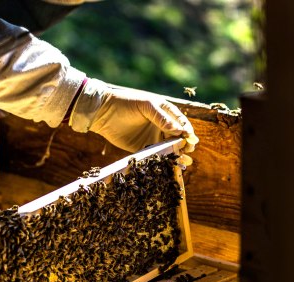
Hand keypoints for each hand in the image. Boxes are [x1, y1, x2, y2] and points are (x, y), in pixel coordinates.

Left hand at [70, 79, 198, 152]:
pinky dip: (163, 161)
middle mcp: (162, 125)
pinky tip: (169, 166)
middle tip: (187, 151)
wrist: (103, 112)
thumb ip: (161, 118)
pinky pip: (156, 156)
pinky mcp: (143, 148)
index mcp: (165, 111)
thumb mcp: (145, 106)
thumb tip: (179, 131)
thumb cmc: (125, 103)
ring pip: (170, 148)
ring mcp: (153, 137)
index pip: (182, 123)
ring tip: (183, 163)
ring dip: (177, 155)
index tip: (190, 140)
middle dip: (185, 145)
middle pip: (179, 138)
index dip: (188, 132)